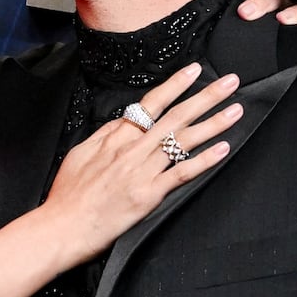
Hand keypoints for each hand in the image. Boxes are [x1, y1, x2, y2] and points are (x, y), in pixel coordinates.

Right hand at [42, 64, 241, 263]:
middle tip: (229, 82)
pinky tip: (222, 148)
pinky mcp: (149, 194)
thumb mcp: (80, 153)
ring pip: (184, 140)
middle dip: (205, 96)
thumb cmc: (68, 195)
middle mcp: (132, 150)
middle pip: (176, 116)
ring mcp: (142, 171)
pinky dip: (204, 160)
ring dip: (213, 123)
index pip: (151, 104)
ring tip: (235, 110)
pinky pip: (182, 173)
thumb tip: (123, 122)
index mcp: (115, 138)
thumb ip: (105, 136)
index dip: (175, 85)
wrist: (62, 227)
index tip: (194, 70)